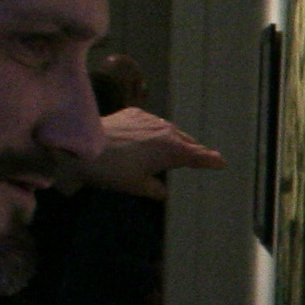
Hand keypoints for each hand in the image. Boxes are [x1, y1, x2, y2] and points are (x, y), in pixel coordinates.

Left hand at [76, 106, 227, 197]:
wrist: (82, 146)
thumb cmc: (114, 171)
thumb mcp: (137, 187)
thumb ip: (155, 190)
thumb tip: (163, 192)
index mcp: (174, 151)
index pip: (200, 157)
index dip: (212, 161)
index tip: (222, 163)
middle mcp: (167, 131)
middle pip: (187, 142)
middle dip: (192, 151)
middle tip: (196, 159)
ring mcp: (151, 119)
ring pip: (169, 130)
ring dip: (172, 140)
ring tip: (169, 149)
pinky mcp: (135, 112)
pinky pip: (151, 123)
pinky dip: (153, 131)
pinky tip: (144, 138)